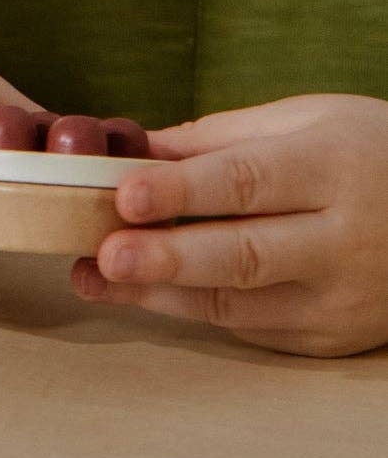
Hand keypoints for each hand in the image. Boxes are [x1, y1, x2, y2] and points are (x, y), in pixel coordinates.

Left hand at [74, 93, 387, 356]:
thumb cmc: (364, 151)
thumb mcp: (305, 119)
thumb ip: (219, 137)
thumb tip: (136, 145)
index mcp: (330, 170)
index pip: (246, 182)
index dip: (182, 189)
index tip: (124, 192)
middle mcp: (341, 241)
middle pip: (244, 255)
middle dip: (168, 258)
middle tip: (103, 254)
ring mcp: (339, 299)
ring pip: (240, 304)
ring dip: (161, 294)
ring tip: (95, 279)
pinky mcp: (330, 338)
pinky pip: (251, 327)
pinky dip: (190, 311)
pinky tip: (139, 293)